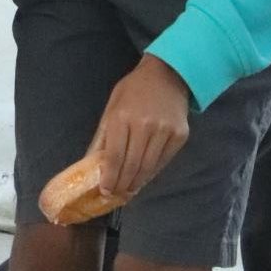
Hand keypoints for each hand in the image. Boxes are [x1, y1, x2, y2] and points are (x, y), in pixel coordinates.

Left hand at [89, 54, 190, 200]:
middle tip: (117, 195)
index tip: (106, 191)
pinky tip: (144, 177)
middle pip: (132, 165)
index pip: (115, 156)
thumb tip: (90, 163)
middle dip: (123, 184)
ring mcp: (165, 131)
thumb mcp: (111, 108)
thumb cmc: (133, 91)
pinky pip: (164, 161)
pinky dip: (153, 172)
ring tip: (129, 190)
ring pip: (149, 167)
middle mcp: (145, 125)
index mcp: (122, 117)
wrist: (167, 75)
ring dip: (138, 182)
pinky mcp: (180, 135)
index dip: (110, 177)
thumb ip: (102, 137)